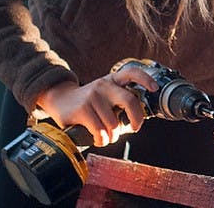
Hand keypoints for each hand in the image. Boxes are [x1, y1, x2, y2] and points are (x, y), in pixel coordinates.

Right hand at [35, 64, 159, 146]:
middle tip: (134, 128)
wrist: (59, 100)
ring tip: (107, 137)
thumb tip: (134, 122)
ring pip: (113, 123)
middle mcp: (104, 85)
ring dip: (113, 136)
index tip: (154, 89)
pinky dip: (102, 139)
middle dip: (136, 119)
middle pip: (130, 100)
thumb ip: (118, 102)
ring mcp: (93, 96)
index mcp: (112, 80)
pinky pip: (100, 130)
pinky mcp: (82, 109)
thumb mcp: (104, 95)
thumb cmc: (87, 102)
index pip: (132, 72)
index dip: (146, 79)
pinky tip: (99, 138)